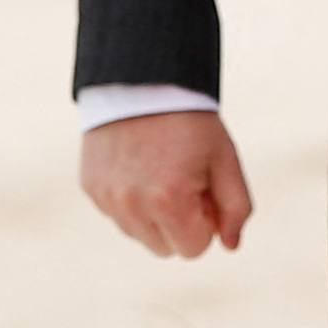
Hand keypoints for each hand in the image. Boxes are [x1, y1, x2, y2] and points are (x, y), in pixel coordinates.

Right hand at [80, 109, 252, 257]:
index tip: (203, 188)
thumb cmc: (190, 120)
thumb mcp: (225, 158)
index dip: (205, 220)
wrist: (143, 78)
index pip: (193, 250)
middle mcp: (132, 205)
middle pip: (165, 248)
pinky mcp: (91, 187)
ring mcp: (107, 197)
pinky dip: (130, 199)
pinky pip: (117, 214)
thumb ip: (236, 207)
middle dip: (179, 222)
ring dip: (153, 214)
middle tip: (182, 178)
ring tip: (159, 169)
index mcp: (170, 200)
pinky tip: (137, 165)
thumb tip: (229, 245)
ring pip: (139, 234)